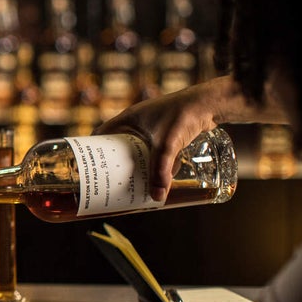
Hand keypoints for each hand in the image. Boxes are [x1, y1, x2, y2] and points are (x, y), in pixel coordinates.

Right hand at [94, 78, 234, 200]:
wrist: (210, 103)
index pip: (102, 135)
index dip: (93, 151)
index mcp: (127, 119)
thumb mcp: (169, 145)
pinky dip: (149, 161)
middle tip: (112, 182)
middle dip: (115, 163)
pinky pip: (151, 150)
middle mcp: (137, 122)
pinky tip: (154, 175)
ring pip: (135, 149)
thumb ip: (162, 170)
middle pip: (118, 145)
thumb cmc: (185, 115)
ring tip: (131, 183)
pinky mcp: (166, 132)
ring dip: (133, 164)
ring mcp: (151, 127)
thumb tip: (157, 198)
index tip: (90, 169)